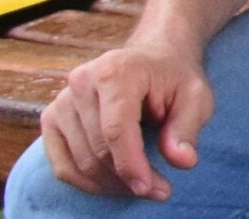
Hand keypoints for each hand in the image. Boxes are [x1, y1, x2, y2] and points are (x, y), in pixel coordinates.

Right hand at [38, 37, 213, 200]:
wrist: (153, 57)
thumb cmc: (175, 77)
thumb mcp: (196, 95)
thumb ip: (188, 127)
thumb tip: (184, 161)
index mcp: (116, 70)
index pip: (116, 129)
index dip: (131, 165)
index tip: (151, 189)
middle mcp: (82, 81)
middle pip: (97, 150)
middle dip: (127, 179)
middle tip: (158, 191)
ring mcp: (62, 100)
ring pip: (80, 162)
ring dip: (110, 185)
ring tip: (142, 186)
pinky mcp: (52, 118)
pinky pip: (62, 165)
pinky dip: (87, 182)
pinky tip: (115, 184)